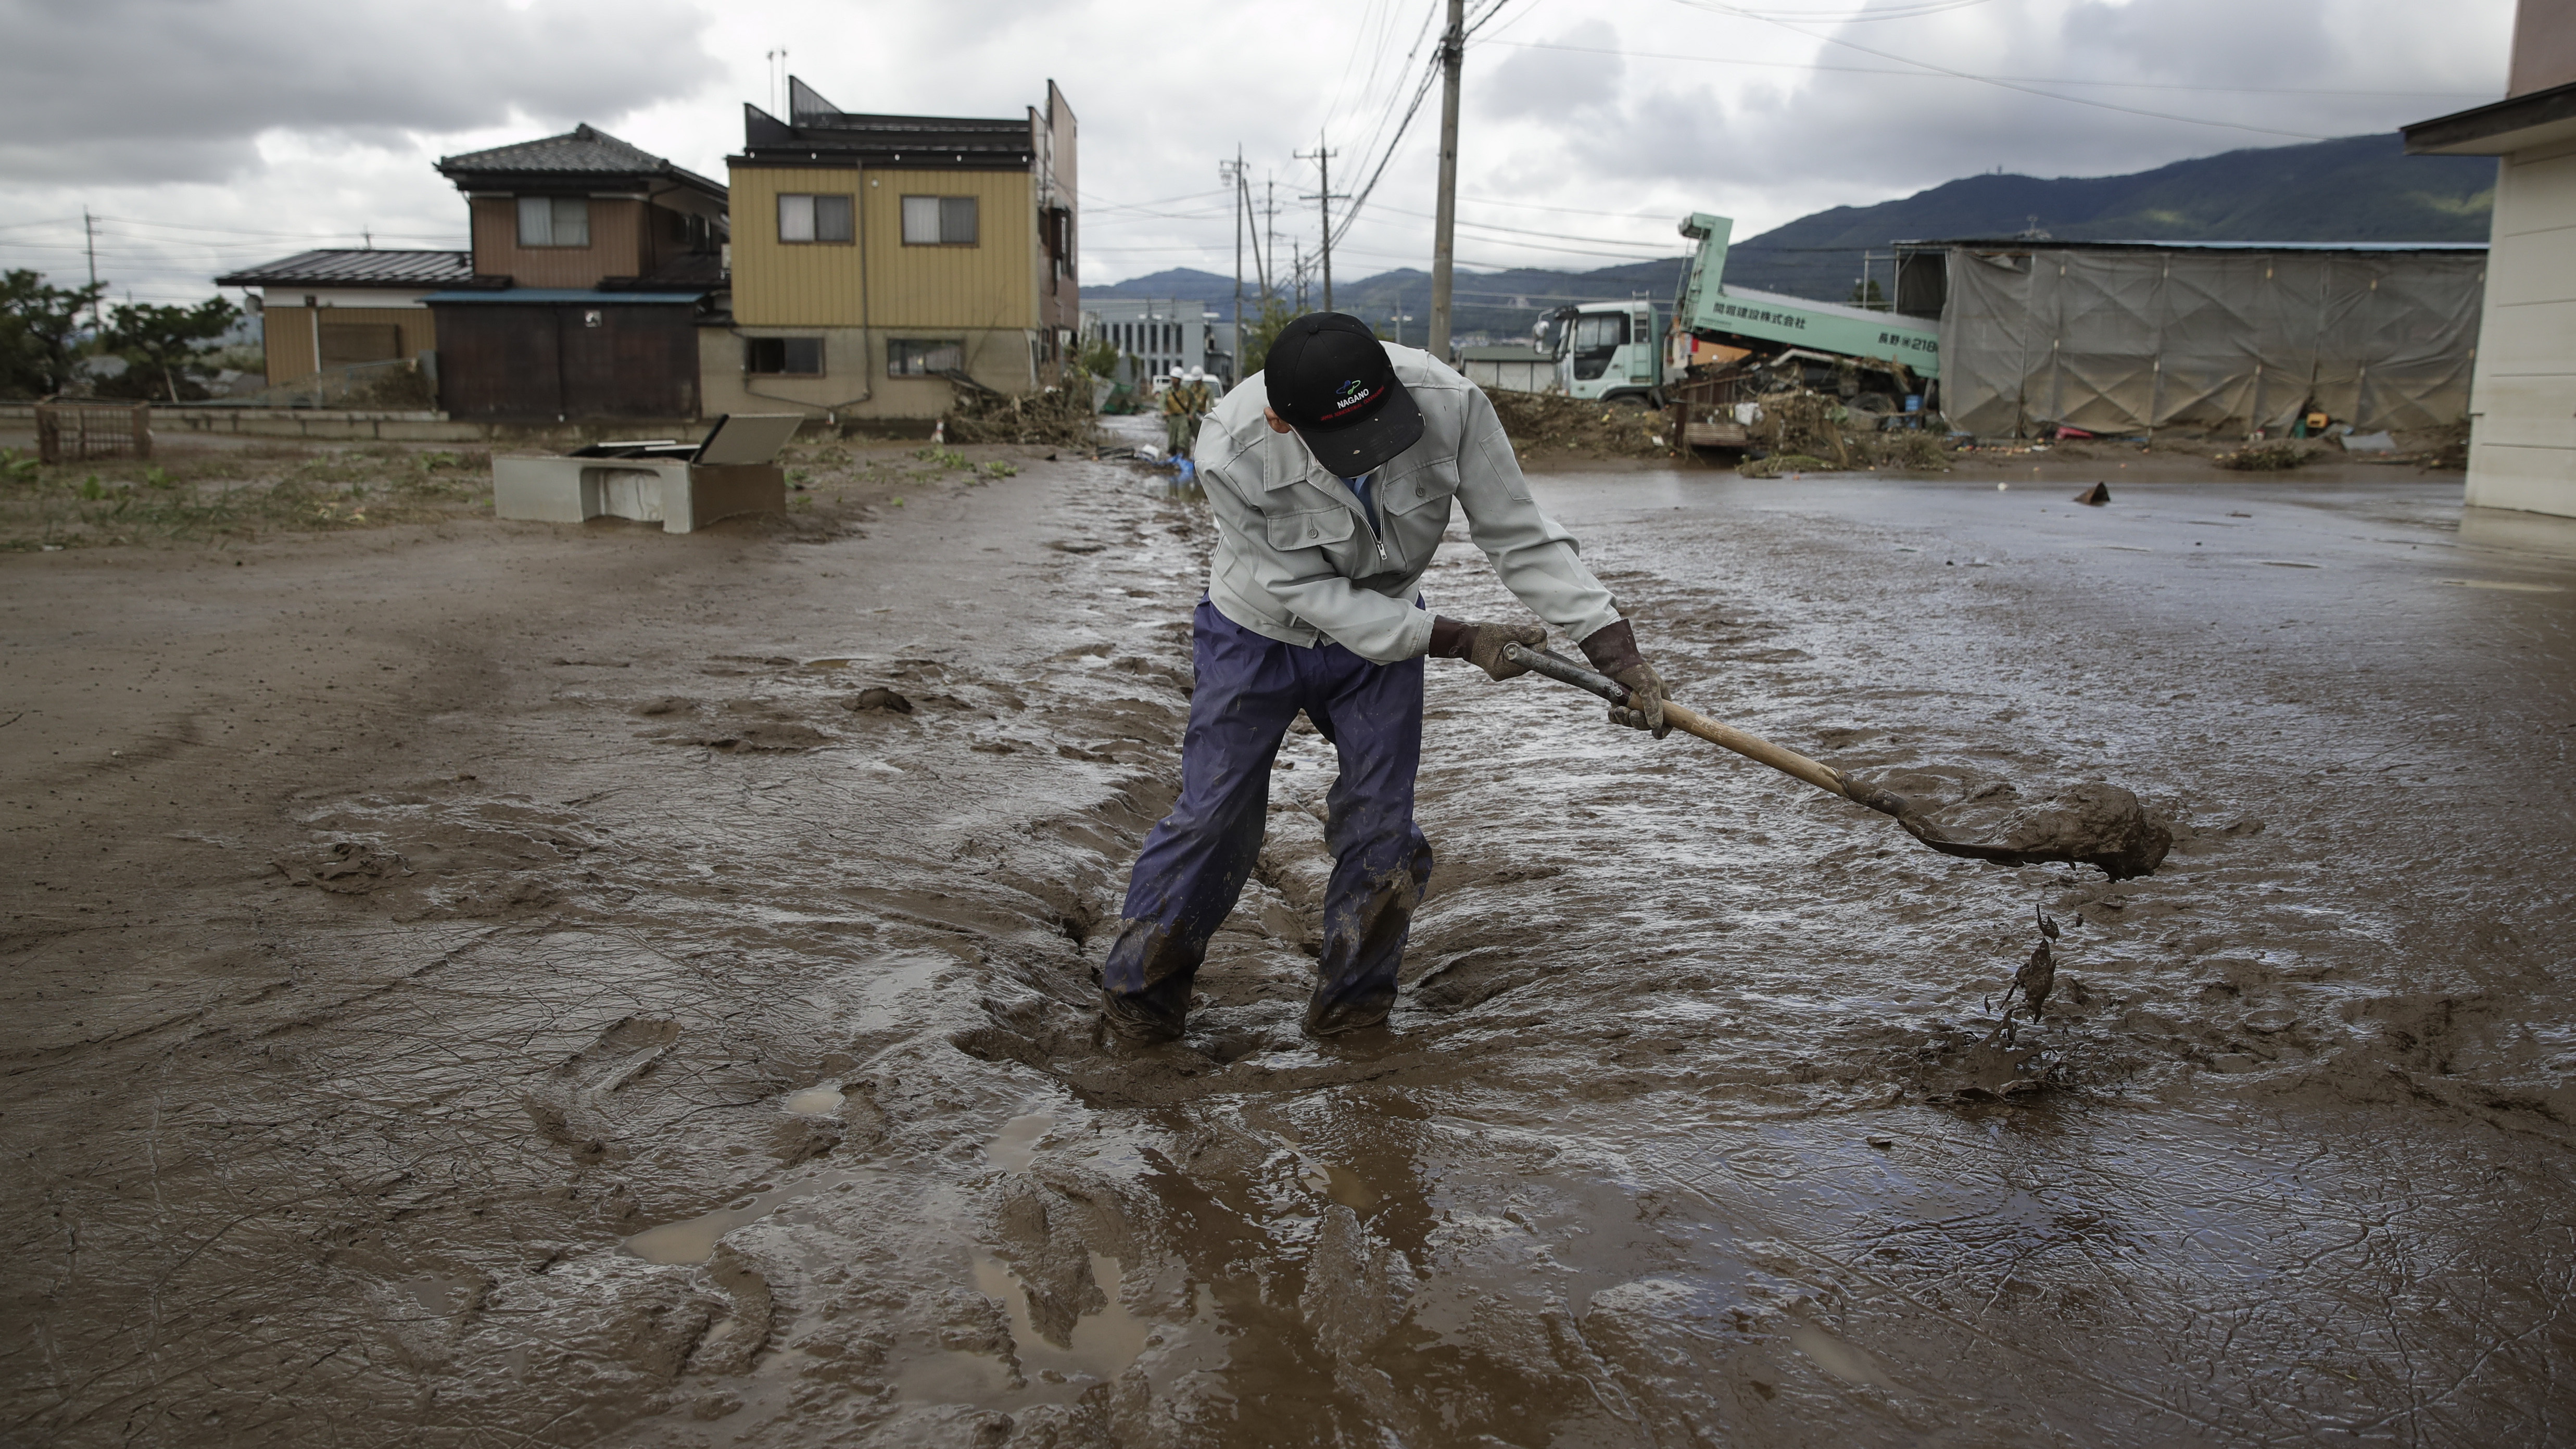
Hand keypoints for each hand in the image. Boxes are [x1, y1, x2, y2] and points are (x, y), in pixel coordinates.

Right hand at [1460, 622, 1547, 680]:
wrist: (1463, 639)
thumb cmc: (1480, 634)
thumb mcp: (1503, 631)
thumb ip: (1524, 633)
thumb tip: (1543, 634)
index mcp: (1502, 670)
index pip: (1530, 660)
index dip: (1537, 646)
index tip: (1538, 633)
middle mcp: (1503, 674)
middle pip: (1528, 661)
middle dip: (1530, 646)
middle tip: (1527, 632)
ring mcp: (1503, 672)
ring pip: (1523, 660)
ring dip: (1524, 647)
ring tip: (1515, 636)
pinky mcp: (1502, 667)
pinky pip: (1517, 659)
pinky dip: (1518, 649)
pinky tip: (1512, 640)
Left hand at [1578, 619, 1670, 737]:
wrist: (1615, 660)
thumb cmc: (1637, 670)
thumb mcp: (1649, 687)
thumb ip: (1653, 707)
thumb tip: (1655, 727)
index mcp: (1661, 699)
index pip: (1667, 720)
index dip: (1664, 729)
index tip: (1657, 735)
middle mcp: (1648, 704)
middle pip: (1646, 724)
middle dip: (1639, 722)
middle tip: (1632, 715)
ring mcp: (1632, 705)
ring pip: (1630, 722)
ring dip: (1625, 719)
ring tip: (1620, 709)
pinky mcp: (1619, 704)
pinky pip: (1618, 718)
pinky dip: (1615, 717)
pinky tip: (1613, 710)